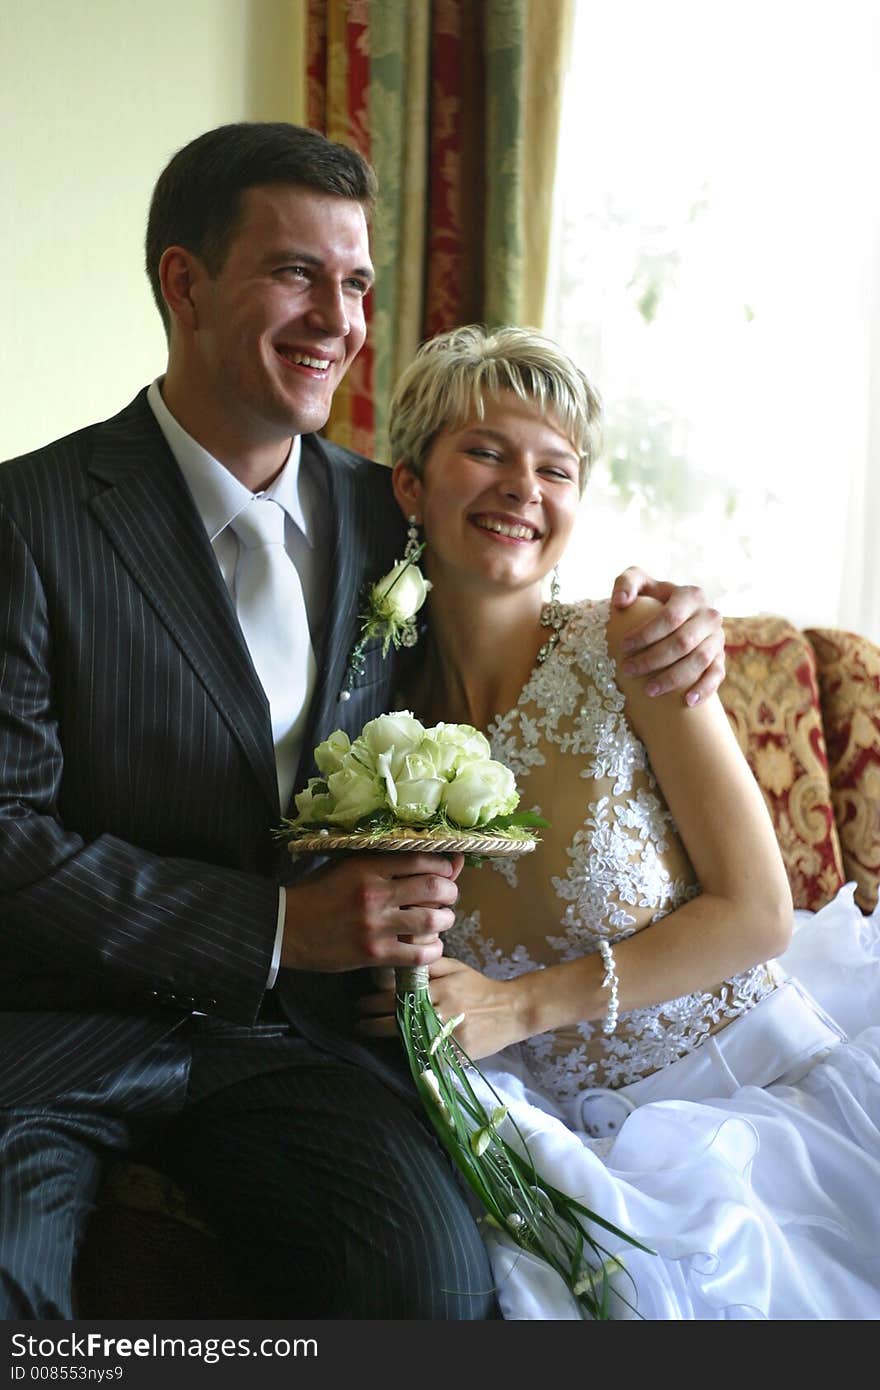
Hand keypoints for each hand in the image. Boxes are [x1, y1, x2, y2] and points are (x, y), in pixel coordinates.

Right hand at [281, 852, 463, 972]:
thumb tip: (426, 859)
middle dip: (450, 892)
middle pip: (434, 888)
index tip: (448, 871)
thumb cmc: (319, 892)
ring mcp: (376, 925)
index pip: (421, 859)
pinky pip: (418, 953)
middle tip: (447, 897)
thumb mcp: (349, 866)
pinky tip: (430, 946)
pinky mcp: (374, 953)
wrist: (286, 927)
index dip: (444, 865)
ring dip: (445, 921)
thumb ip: (385, 862)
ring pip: (432, 920)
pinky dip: (433, 950)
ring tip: (440, 921)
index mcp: (368, 866)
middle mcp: (375, 893)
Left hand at [356, 955, 524, 1059]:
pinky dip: (411, 1052)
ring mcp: (451, 1035)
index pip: (399, 996)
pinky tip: (396, 1048)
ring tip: (368, 1033)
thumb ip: (429, 966)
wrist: (512, 1010)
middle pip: (399, 1019)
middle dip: (373, 1022)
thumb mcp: (455, 968)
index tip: (360, 1004)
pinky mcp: (458, 1054)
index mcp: (442, 988)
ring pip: (410, 1039)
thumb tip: (399, 965)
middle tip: (358, 1022)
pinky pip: (428, 1055)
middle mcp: (444, 1011)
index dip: (374, 1002)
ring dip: (387, 1037)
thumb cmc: (479, 987)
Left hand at [610, 567, 724, 704]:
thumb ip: (626, 583)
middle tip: (628, 670)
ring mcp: (717, 638)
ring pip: (699, 661)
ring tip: (648, 690)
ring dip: (674, 678)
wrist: (672, 616)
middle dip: (653, 659)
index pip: (670, 617)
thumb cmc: (650, 599)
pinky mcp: (720, 658)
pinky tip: (687, 702)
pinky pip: (717, 675)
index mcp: (691, 596)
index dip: (646, 634)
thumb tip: (620, 603)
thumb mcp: (638, 583)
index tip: (623, 647)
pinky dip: (704, 689)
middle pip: (683, 642)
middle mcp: (709, 616)